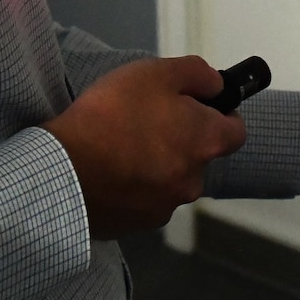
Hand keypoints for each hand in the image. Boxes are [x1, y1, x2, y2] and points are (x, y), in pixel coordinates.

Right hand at [41, 56, 246, 238]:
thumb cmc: (112, 113)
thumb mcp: (155, 73)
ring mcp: (165, 207)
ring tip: (119, 147)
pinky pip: (145, 200)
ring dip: (157, 165)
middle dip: (181, 139)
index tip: (198, 105)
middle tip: (145, 120)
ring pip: (171, 180)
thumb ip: (196, 74)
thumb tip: (217, 87)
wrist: (63, 169)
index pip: (236, 132)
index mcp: (205, 143)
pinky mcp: (137, 225)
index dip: (222, 114)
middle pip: (199, 156)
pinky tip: (108, 173)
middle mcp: (193, 181)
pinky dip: (135, 188)